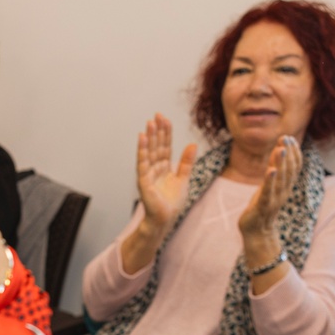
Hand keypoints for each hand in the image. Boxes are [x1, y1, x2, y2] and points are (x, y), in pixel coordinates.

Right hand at [135, 113, 196, 232]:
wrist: (165, 220)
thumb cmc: (172, 203)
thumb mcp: (184, 178)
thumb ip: (186, 162)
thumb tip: (192, 144)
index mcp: (164, 167)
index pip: (165, 146)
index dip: (165, 133)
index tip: (165, 118)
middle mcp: (155, 168)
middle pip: (156, 146)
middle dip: (157, 131)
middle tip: (156, 115)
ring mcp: (148, 174)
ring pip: (149, 151)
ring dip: (149, 137)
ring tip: (149, 123)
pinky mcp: (143, 181)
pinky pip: (142, 162)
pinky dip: (142, 150)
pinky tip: (141, 138)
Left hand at [237, 135, 300, 242]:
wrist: (257, 233)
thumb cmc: (263, 207)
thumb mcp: (271, 187)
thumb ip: (277, 171)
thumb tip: (279, 151)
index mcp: (286, 187)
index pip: (294, 167)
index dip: (294, 152)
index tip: (289, 138)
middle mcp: (283, 192)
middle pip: (289, 170)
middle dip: (288, 153)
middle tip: (285, 138)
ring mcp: (274, 200)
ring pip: (280, 180)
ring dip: (280, 163)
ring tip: (280, 149)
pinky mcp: (262, 207)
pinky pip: (267, 193)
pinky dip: (270, 181)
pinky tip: (270, 170)